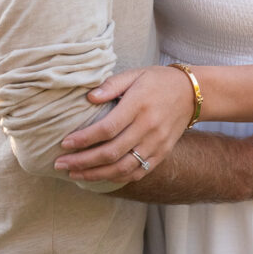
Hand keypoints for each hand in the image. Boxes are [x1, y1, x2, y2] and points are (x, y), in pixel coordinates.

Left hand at [54, 66, 193, 183]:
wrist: (192, 94)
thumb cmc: (158, 80)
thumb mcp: (134, 74)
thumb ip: (111, 85)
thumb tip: (88, 97)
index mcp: (138, 105)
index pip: (107, 128)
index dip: (84, 139)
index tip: (64, 144)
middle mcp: (148, 127)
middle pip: (111, 153)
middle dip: (82, 162)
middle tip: (60, 164)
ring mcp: (156, 144)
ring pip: (123, 168)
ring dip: (95, 175)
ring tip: (74, 174)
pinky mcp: (162, 154)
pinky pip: (137, 172)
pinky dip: (117, 178)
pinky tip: (99, 177)